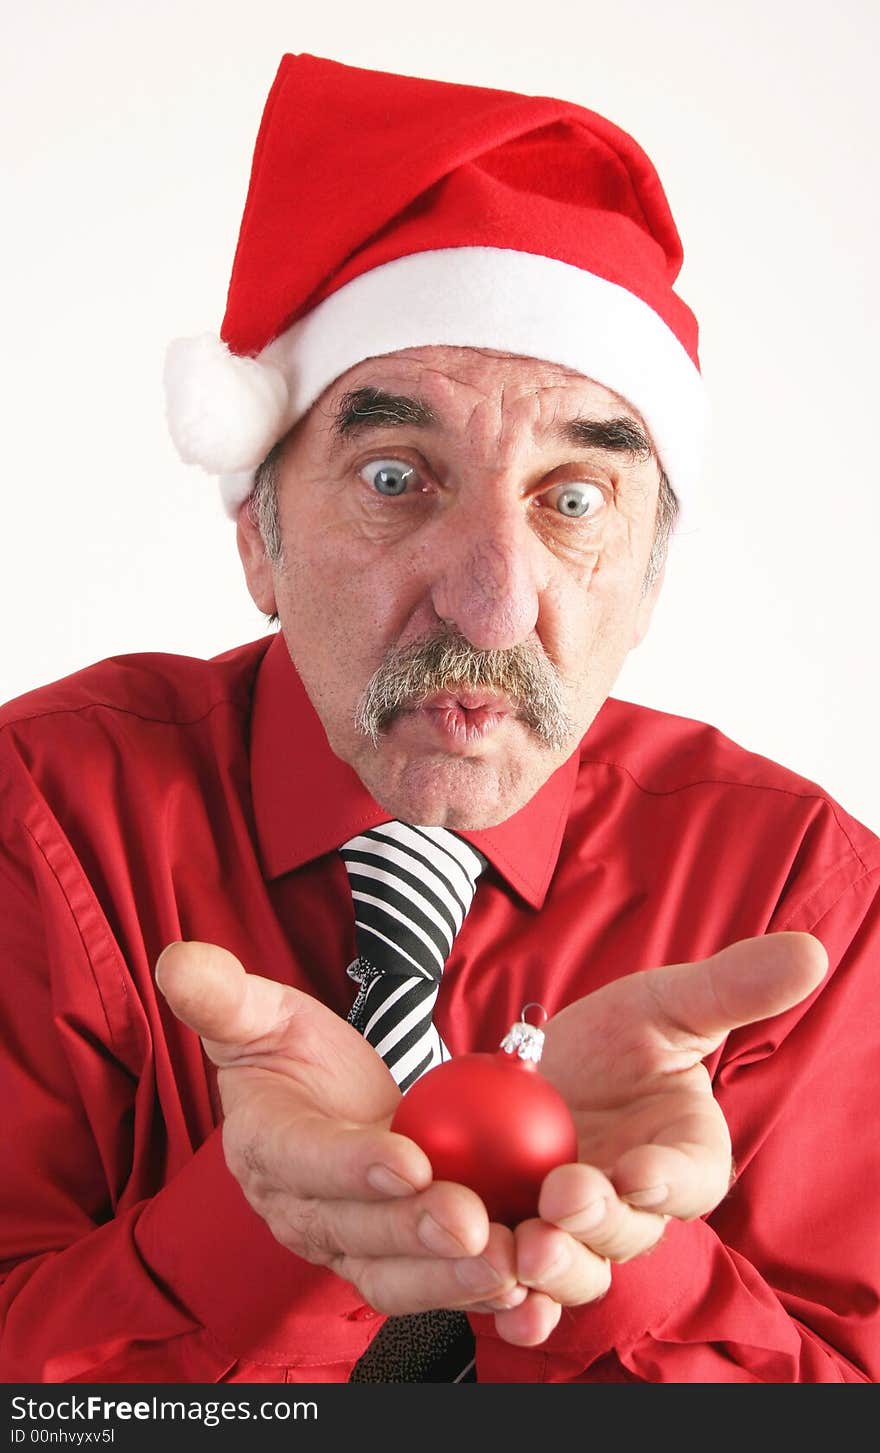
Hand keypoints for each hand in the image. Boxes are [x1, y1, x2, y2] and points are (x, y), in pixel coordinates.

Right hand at [155, 942, 524, 1319]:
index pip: (304, 1159)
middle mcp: (299, 1207)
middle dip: (413, 1230)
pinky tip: (522, 1281)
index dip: (351, 1165)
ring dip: (449, 1276)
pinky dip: (472, 1289)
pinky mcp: (389, 1263)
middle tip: (472, 1221)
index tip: (409, 1159)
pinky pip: (427, 1285)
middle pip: (354, 1227)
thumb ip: (222, 994)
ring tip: (507, 1263)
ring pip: (391, 1274)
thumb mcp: (259, 1013)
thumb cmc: (289, 1052)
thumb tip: (177, 960)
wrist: (321, 1100)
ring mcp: (344, 1243)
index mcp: (265, 1144)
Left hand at [490, 931, 827, 1345]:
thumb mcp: (667, 1004)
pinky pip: (523, 1291)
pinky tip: (494, 1300)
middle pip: (627, 1233)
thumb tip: (809, 951)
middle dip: (597, 1223)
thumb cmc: (619, 1039)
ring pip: (577, 1271)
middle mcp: (637, 1210)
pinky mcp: (524, 1246)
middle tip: (562, 1200)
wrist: (541, 1068)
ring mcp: (579, 1237)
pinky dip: (511, 1304)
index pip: (688, 1179)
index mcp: (686, 1159)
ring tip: (523, 1249)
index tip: (639, 1173)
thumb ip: (732, 989)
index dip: (666, 1181)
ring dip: (554, 1270)